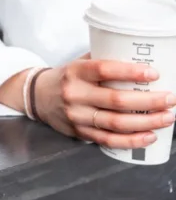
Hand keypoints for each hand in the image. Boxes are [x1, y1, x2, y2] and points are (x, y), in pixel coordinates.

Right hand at [35, 58, 175, 148]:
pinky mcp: (80, 132)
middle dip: (148, 101)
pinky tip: (149, 136)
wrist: (36, 96)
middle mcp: (75, 94)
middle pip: (116, 101)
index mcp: (75, 72)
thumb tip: (138, 58)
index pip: (103, 69)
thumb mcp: (77, 64)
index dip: (129, 72)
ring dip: (146, 122)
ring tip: (167, 117)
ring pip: (116, 123)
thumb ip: (102, 61)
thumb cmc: (65, 78)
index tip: (153, 73)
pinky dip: (131, 140)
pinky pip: (109, 140)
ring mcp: (77, 116)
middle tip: (170, 98)